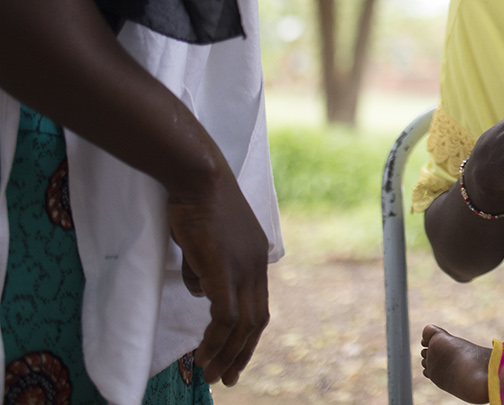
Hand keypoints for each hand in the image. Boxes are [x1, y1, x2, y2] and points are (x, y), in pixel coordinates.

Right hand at [165, 169, 269, 385]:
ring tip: (211, 375)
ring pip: (243, 324)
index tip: (235, 355)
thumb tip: (201, 288)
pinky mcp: (224, 269)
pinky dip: (216, 340)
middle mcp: (257, 265)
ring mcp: (243, 267)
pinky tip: (204, 356)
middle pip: (257, 320)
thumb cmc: (195, 201)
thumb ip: (206, 264)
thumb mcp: (205, 238)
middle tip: (227, 378)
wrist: (197, 174)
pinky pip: (225, 316)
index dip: (248, 334)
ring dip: (227, 353)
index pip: (260, 305)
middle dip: (242, 353)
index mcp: (257, 257)